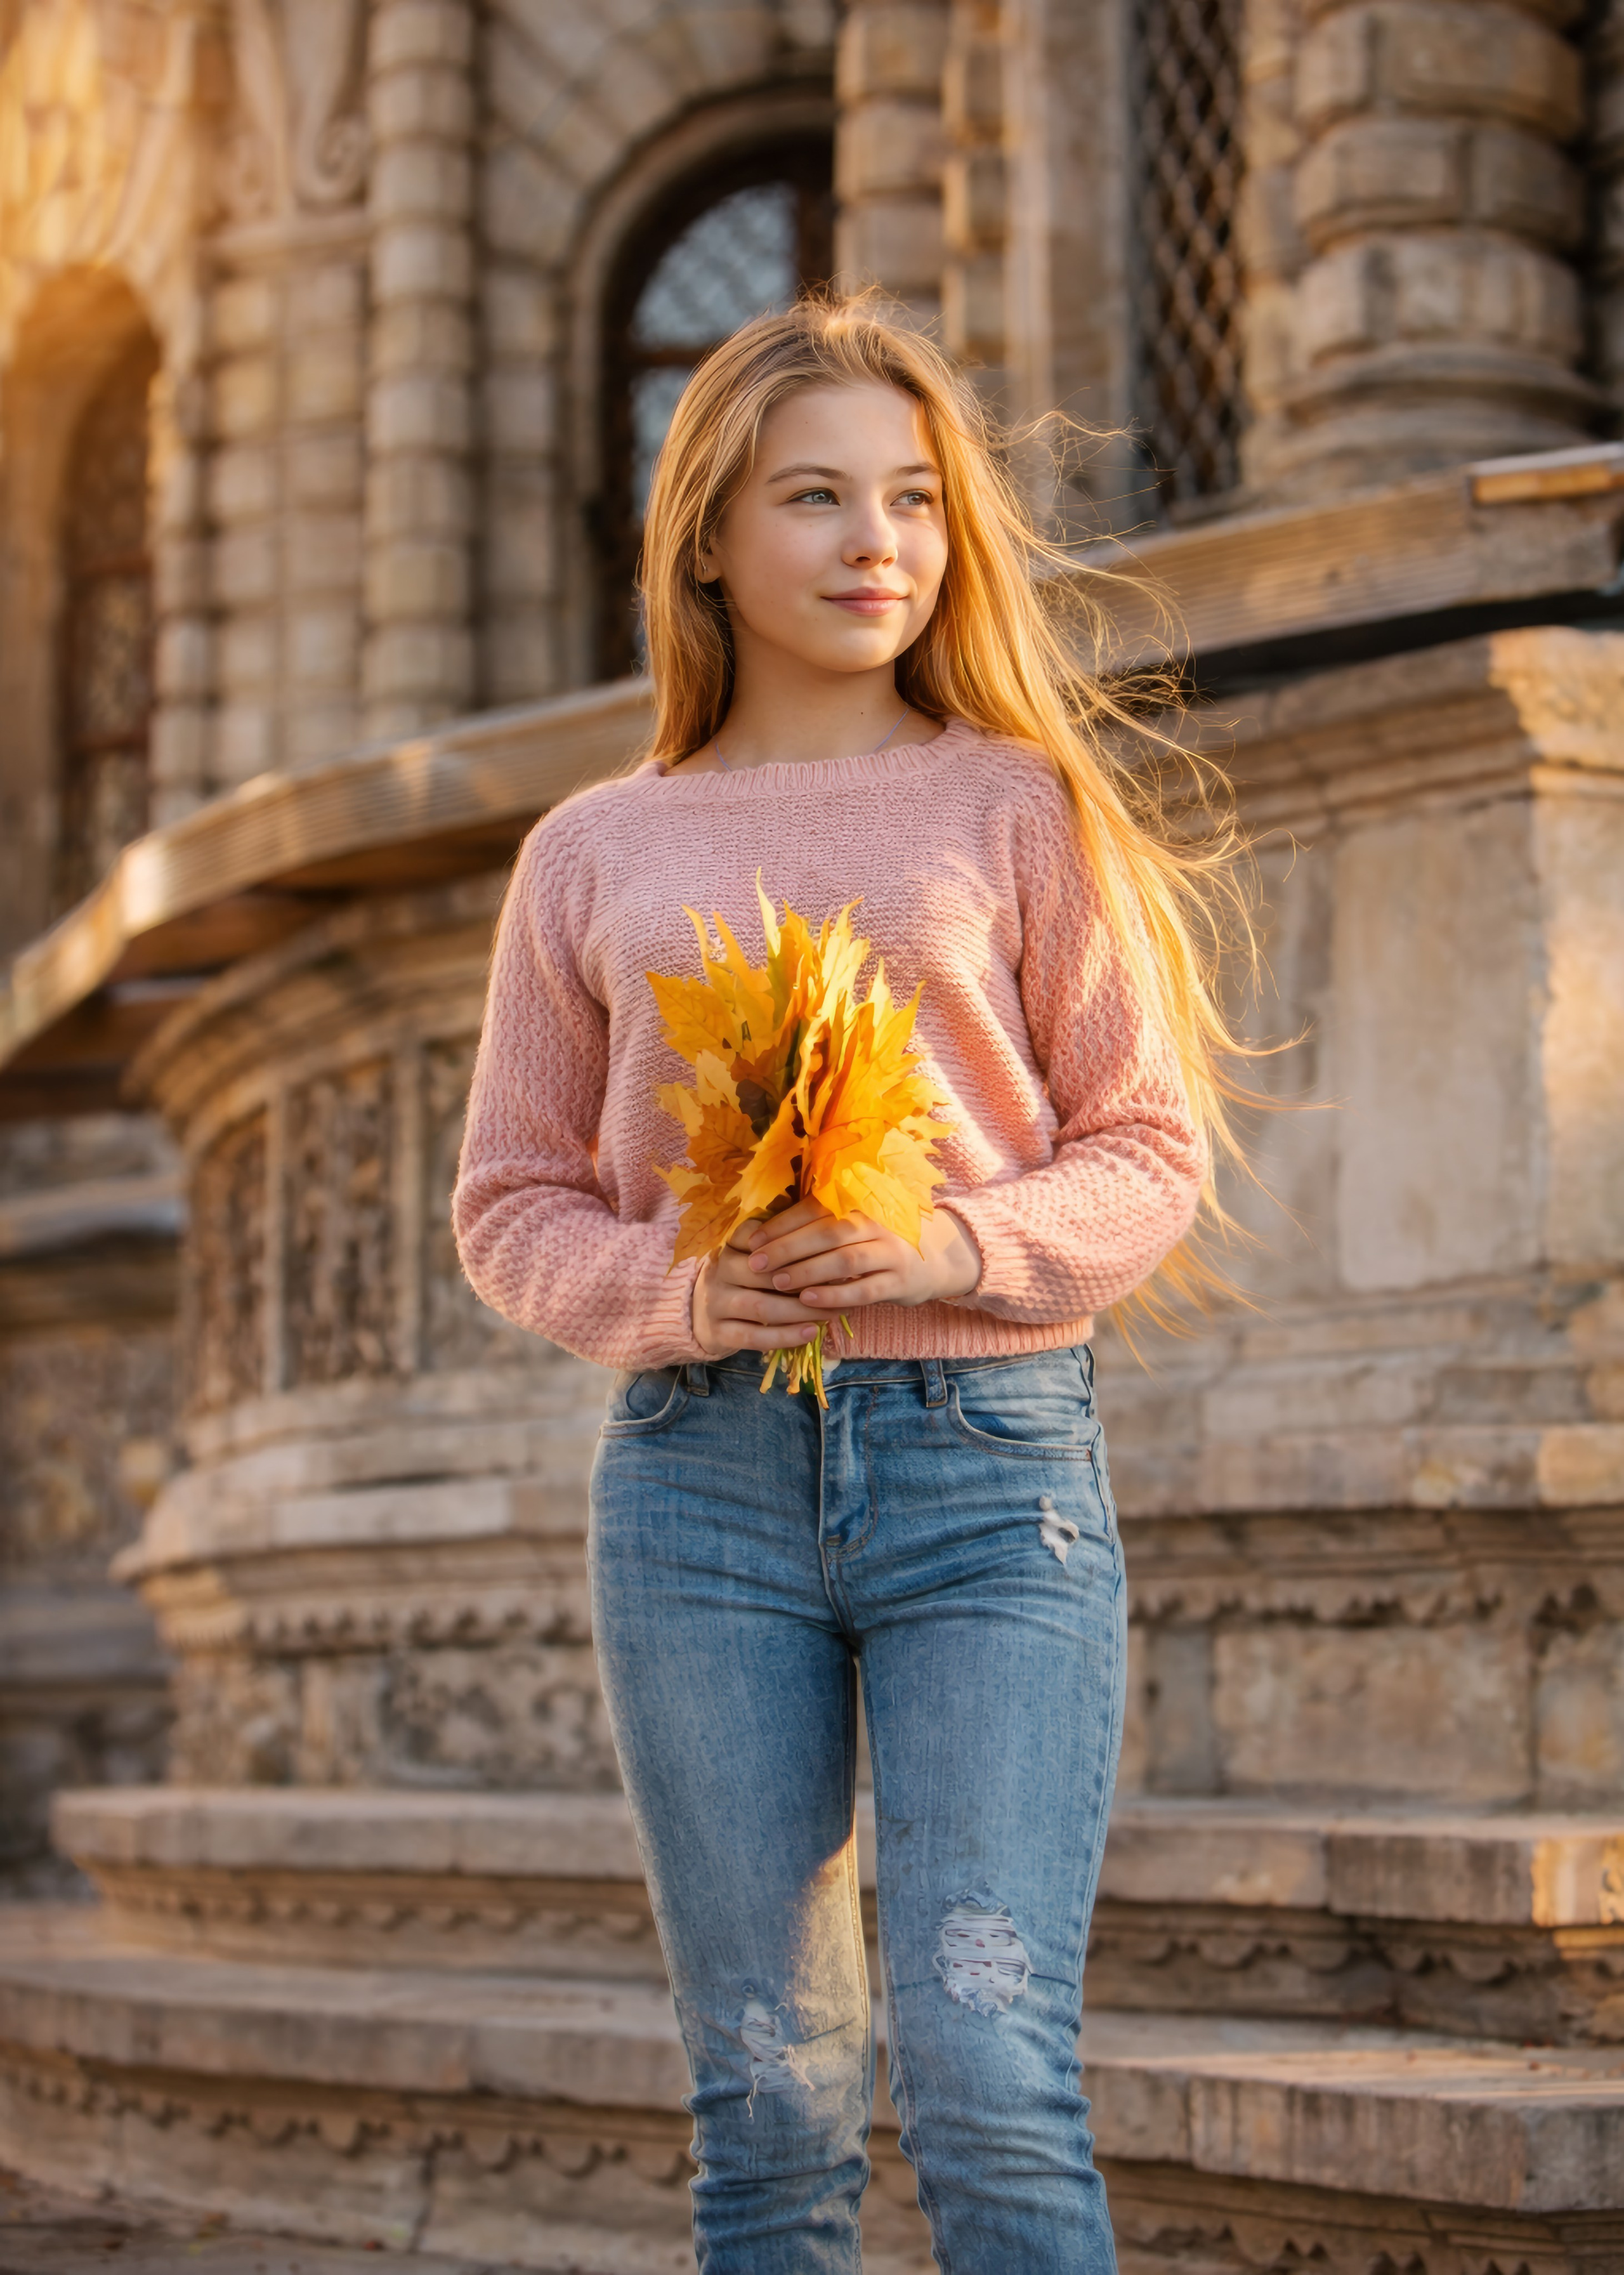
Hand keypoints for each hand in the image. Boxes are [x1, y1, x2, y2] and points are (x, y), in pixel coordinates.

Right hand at [693, 1223, 826, 1357]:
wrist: (699, 1315)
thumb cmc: (743, 1281)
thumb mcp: (755, 1255)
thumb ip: (782, 1244)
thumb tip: (829, 1234)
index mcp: (731, 1245)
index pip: (761, 1237)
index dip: (795, 1244)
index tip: (829, 1249)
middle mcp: (720, 1270)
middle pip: (764, 1274)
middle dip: (805, 1281)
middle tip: (840, 1286)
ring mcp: (715, 1302)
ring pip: (760, 1307)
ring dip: (799, 1311)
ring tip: (831, 1313)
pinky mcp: (717, 1332)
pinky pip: (753, 1337)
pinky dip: (784, 1336)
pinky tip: (810, 1333)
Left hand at [744, 1199, 980, 1311]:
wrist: (932, 1260)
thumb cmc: (877, 1242)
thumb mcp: (854, 1225)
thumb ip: (819, 1223)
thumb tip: (763, 1230)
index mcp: (860, 1203)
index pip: (816, 1208)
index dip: (782, 1223)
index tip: (752, 1240)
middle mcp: (877, 1223)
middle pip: (827, 1233)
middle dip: (788, 1248)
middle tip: (756, 1263)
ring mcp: (891, 1253)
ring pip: (845, 1261)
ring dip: (808, 1271)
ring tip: (777, 1282)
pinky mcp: (899, 1283)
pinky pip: (864, 1290)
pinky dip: (835, 1295)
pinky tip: (809, 1300)